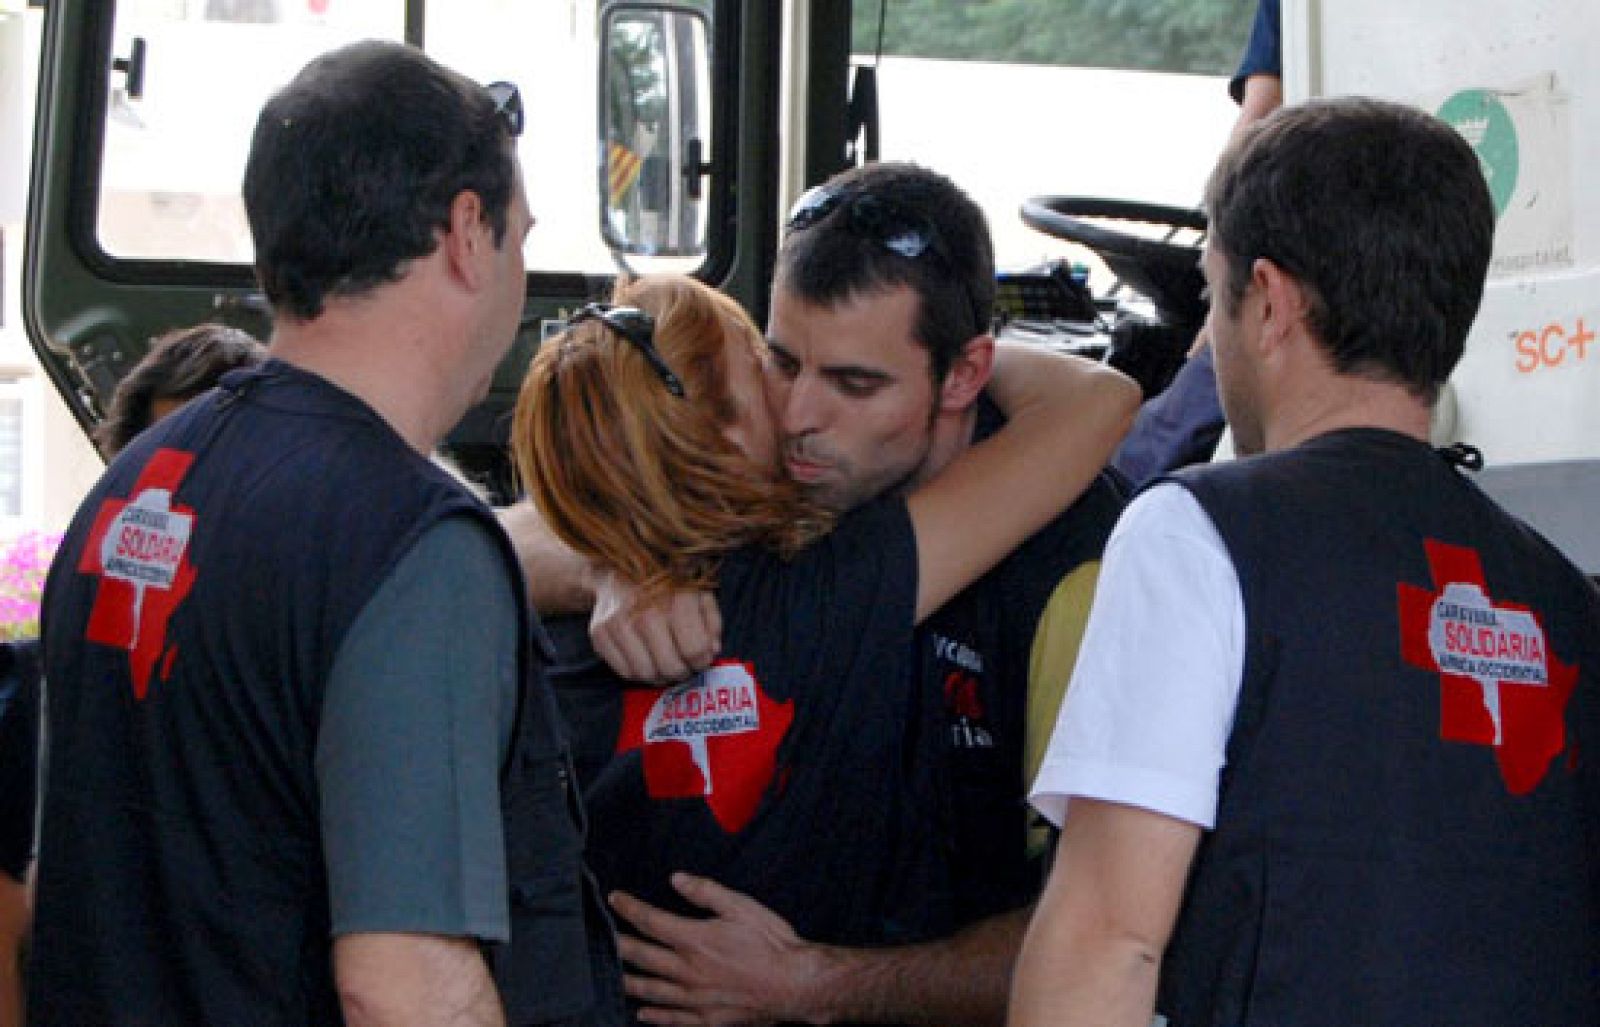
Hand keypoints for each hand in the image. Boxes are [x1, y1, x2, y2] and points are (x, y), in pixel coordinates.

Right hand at [589, 571, 721, 682]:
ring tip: (666, 662)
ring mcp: (619, 623)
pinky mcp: (600, 633)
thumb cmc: (665, 580)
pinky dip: (638, 671)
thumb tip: (712, 651)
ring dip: (660, 675)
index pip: (694, 649)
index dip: (702, 659)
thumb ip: (711, 621)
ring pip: (646, 674)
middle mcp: (645, 612)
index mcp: (675, 598)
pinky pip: (624, 671)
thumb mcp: (698, 591)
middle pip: (671, 667)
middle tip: (684, 664)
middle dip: (683, 671)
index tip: (701, 657)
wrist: (618, 564)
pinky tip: (646, 658)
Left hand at [610, 874, 828, 1024]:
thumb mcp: (742, 907)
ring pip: (650, 990)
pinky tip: (642, 1012)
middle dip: (618, 944)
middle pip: (642, 956)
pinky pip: (672, 1019)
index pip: (650, 921)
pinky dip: (654, 1015)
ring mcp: (695, 999)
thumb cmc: (772, 943)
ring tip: (611, 974)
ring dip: (628, 980)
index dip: (629, 908)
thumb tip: (676, 879)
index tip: (615, 899)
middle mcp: (688, 971)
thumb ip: (706, 892)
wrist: (796, 985)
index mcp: (695, 940)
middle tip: (601, 936)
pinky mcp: (706, 1019)